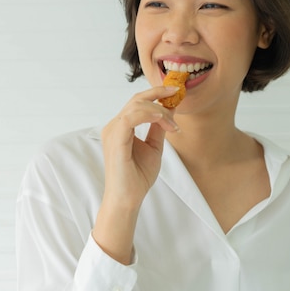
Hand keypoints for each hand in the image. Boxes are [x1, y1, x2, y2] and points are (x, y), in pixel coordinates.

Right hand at [100, 85, 179, 208]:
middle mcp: (114, 126)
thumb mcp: (154, 147)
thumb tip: (171, 109)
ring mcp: (112, 131)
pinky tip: (162, 120)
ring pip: (135, 105)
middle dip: (158, 93)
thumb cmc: (137, 177)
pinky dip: (148, 114)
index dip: (156, 93)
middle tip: (177, 93)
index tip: (175, 92)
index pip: (137, 102)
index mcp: (121, 127)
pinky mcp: (115, 139)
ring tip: (172, 124)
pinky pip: (130, 117)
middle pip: (136, 99)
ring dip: (159, 110)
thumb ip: (159, 128)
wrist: (128, 199)